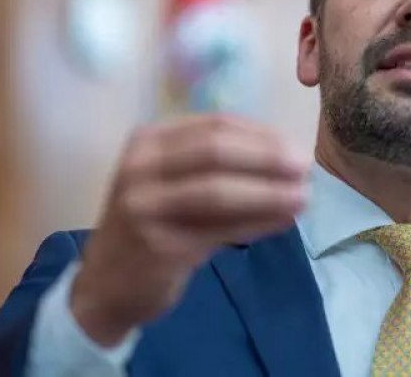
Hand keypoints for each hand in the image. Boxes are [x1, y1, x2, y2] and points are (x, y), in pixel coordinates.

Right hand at [70, 114, 308, 345]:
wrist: (105, 285)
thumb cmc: (152, 225)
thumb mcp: (172, 182)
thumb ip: (217, 165)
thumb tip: (286, 158)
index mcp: (149, 140)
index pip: (215, 124)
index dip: (261, 134)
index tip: (296, 147)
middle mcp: (141, 166)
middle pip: (216, 150)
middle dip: (267, 157)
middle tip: (305, 168)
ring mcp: (145, 205)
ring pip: (218, 191)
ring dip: (268, 193)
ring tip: (303, 198)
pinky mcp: (158, 245)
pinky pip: (219, 230)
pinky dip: (256, 224)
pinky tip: (283, 222)